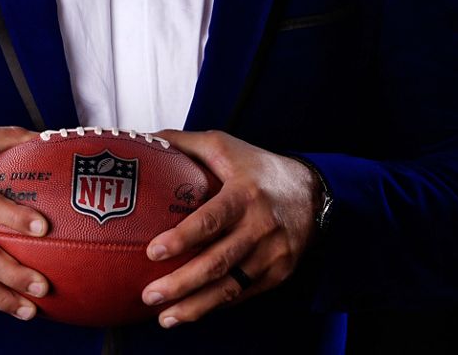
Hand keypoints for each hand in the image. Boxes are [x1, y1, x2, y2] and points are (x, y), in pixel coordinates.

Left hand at [140, 130, 319, 327]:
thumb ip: (185, 144)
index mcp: (244, 194)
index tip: (153, 251)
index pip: (211, 219)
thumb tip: (145, 140)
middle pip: (218, 262)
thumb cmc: (258, 168)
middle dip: (182, 282)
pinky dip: (215, 306)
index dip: (183, 237)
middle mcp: (260, 226)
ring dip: (195, 306)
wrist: (312, 193)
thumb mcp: (224, 146)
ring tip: (164, 317)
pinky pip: (242, 294)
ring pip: (230, 287)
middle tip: (150, 294)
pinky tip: (189, 311)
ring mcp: (272, 254)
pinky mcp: (278, 273)